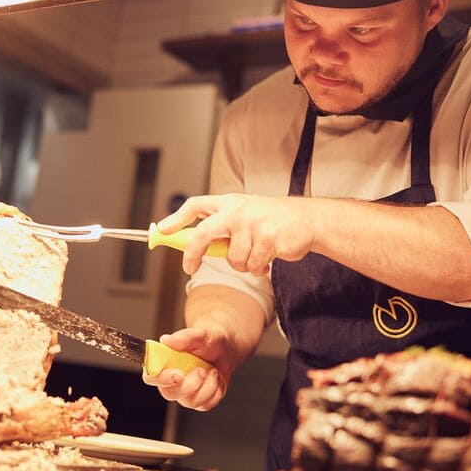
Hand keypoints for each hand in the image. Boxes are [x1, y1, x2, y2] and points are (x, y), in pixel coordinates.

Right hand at [141, 327, 230, 410]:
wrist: (224, 349)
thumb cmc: (207, 340)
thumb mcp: (199, 334)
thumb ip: (184, 337)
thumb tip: (166, 340)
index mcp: (163, 363)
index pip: (151, 377)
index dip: (161, 379)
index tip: (178, 375)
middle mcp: (170, 381)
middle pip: (169, 394)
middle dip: (190, 385)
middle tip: (202, 370)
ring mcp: (184, 393)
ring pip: (190, 402)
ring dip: (207, 386)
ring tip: (213, 371)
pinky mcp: (198, 401)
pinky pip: (205, 405)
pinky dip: (215, 392)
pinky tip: (216, 379)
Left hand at [158, 194, 315, 274]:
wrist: (308, 220)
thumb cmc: (271, 220)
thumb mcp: (243, 215)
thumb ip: (220, 226)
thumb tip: (190, 243)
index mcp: (229, 202)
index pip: (196, 205)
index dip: (176, 218)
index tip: (162, 230)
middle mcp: (238, 210)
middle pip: (203, 234)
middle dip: (192, 254)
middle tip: (189, 268)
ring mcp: (253, 224)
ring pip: (232, 259)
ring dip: (242, 265)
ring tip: (256, 254)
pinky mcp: (268, 239)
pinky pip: (252, 266)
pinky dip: (258, 268)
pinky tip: (268, 257)